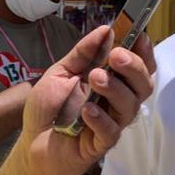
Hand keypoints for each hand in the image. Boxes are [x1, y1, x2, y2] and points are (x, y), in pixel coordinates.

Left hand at [16, 25, 154, 174]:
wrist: (30, 144)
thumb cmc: (48, 109)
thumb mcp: (60, 73)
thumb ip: (82, 54)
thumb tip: (105, 30)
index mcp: (111, 81)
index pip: (139, 66)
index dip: (144, 51)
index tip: (139, 35)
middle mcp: (116, 102)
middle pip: (143, 85)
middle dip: (134, 67)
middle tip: (116, 56)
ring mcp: (111, 123)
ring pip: (130, 106)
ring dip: (115, 89)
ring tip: (95, 77)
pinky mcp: (100, 144)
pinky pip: (111, 132)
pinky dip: (101, 118)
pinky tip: (87, 110)